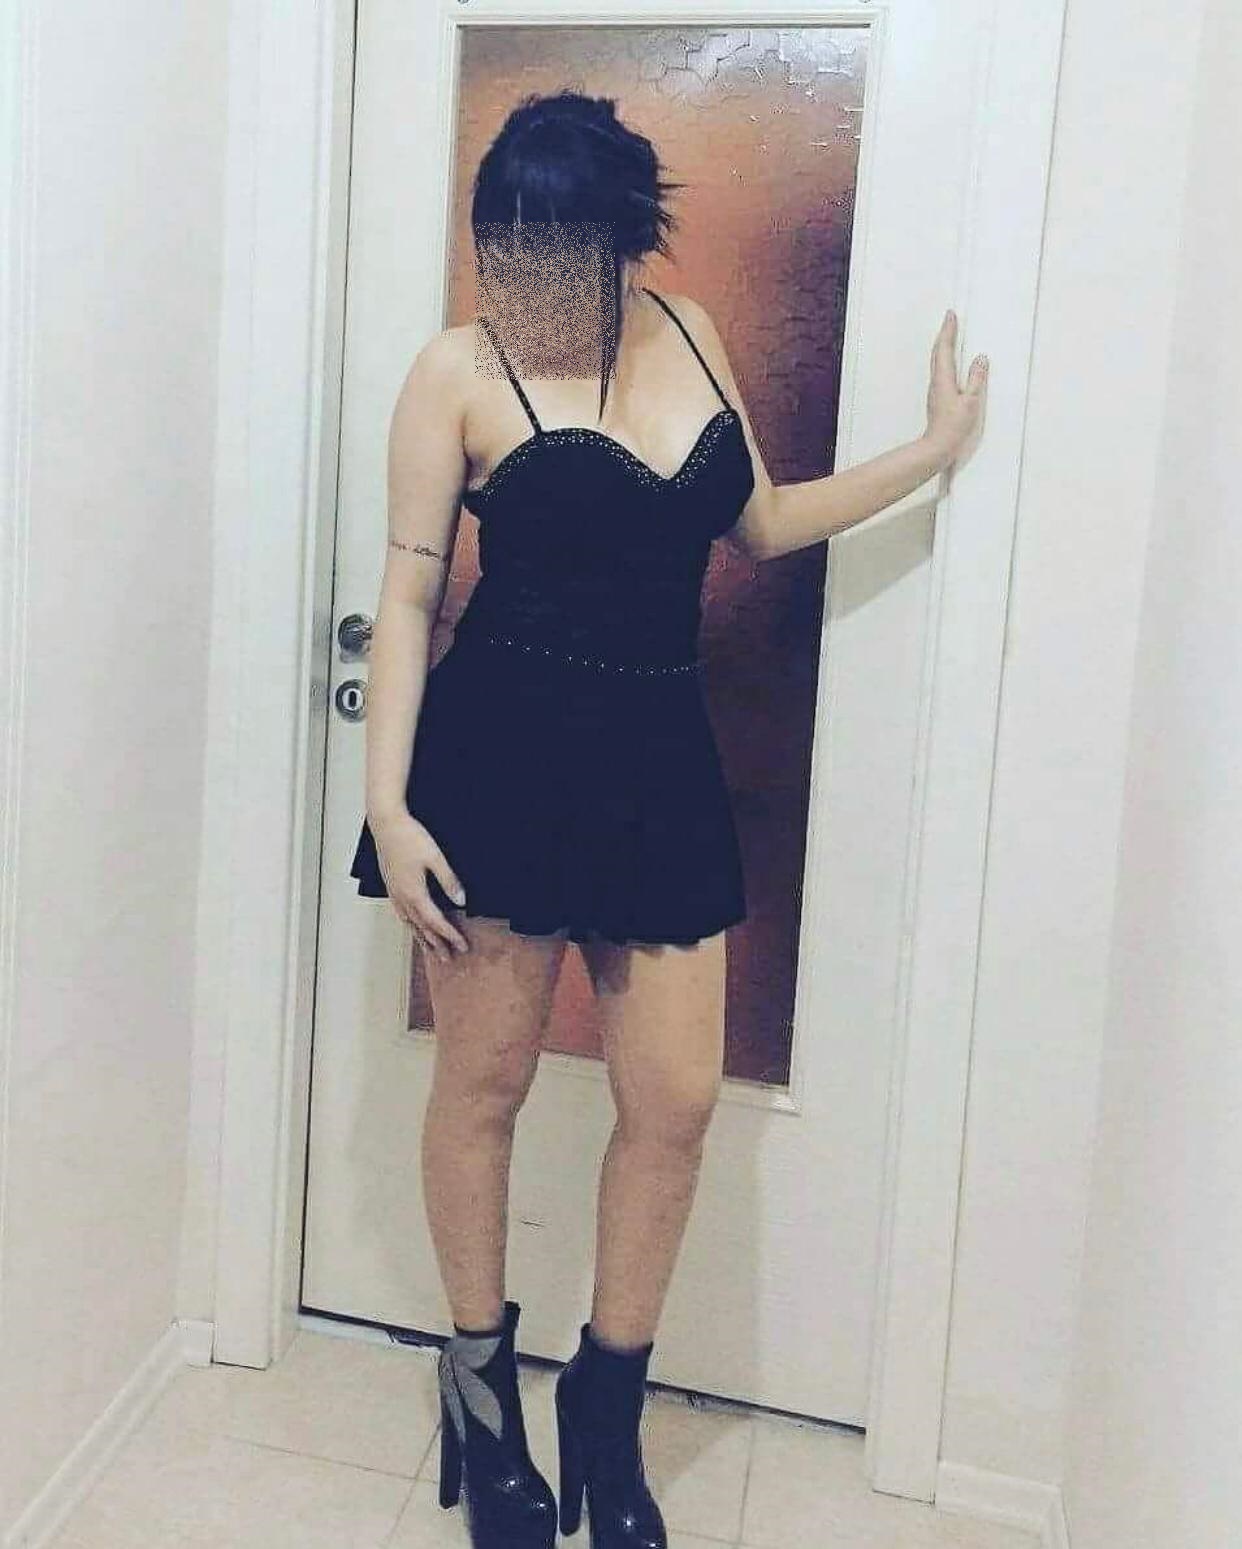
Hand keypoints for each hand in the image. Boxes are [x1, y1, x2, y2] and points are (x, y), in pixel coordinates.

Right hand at [370, 809, 468, 958]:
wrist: (385, 823)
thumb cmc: (410, 837)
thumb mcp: (436, 857)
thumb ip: (449, 881)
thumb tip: (461, 901)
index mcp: (415, 893)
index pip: (436, 922)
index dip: (450, 935)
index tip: (463, 946)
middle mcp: (403, 897)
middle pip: (422, 927)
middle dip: (436, 943)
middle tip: (448, 958)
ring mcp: (394, 892)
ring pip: (409, 922)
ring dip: (421, 937)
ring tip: (430, 949)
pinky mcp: (390, 885)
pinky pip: (401, 912)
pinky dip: (409, 924)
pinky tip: (411, 924)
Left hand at [925, 309, 987, 466]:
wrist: (937, 446)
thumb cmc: (954, 427)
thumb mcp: (971, 401)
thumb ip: (976, 379)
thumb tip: (981, 359)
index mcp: (944, 379)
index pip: (945, 349)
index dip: (948, 331)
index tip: (950, 315)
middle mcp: (936, 382)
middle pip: (938, 352)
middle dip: (944, 334)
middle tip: (949, 320)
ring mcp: (935, 390)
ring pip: (937, 361)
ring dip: (943, 346)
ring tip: (949, 336)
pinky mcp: (937, 397)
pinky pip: (940, 371)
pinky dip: (944, 360)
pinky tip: (949, 363)